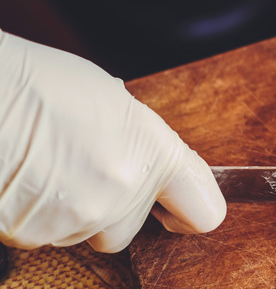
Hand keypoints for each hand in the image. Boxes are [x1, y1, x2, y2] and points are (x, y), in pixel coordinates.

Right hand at [0, 30, 225, 252]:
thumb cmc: (42, 84)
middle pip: (130, 228)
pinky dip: (38, 213)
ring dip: (72, 209)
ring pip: (85, 232)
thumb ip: (140, 142)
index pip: (205, 211)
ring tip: (49, 164)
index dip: (190, 210)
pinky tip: (27, 176)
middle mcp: (124, 193)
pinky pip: (45, 234)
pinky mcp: (34, 234)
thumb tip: (142, 158)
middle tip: (86, 169)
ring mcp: (79, 218)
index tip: (177, 207)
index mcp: (155, 154)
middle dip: (113, 208)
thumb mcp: (114, 101)